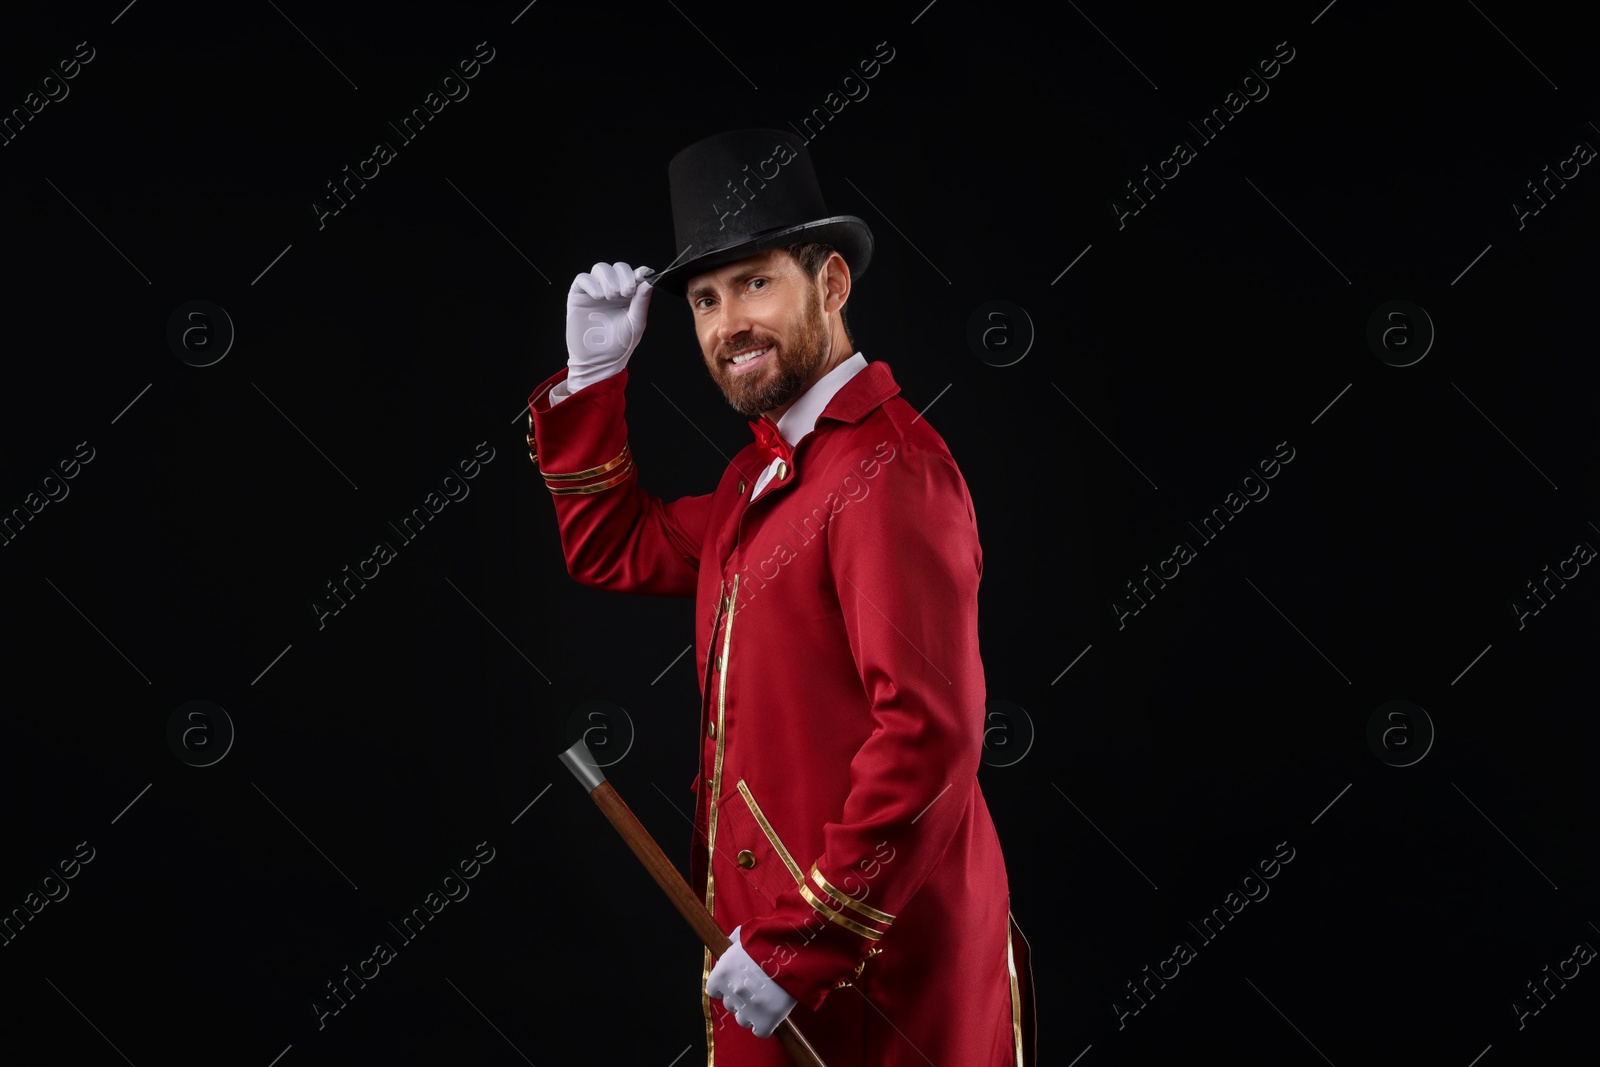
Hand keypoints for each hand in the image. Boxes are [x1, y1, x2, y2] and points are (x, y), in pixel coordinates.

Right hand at [564, 261, 652, 391]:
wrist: (599, 361)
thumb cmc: (619, 345)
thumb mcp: (636, 322)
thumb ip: (641, 301)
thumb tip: (649, 281)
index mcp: (629, 295)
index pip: (634, 274)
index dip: (638, 272)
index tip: (642, 276)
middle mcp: (613, 290)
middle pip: (617, 267)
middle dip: (623, 276)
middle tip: (625, 292)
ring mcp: (595, 291)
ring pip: (600, 268)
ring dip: (608, 279)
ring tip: (610, 297)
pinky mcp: (578, 295)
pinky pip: (582, 278)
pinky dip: (592, 283)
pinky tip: (598, 296)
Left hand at [705, 925, 796, 1038]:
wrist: (797, 950)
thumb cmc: (771, 938)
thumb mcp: (745, 934)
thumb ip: (733, 941)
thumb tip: (730, 942)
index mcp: (722, 973)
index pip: (714, 990)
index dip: (725, 987)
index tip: (736, 982)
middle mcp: (731, 992)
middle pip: (730, 1004)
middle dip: (741, 997)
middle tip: (756, 988)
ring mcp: (748, 1008)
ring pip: (743, 1019)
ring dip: (752, 1012)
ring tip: (766, 1000)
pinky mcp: (766, 1020)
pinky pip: (760, 1031)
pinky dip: (765, 1026)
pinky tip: (771, 1014)